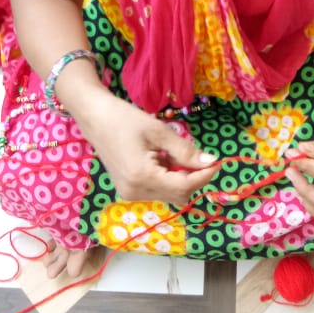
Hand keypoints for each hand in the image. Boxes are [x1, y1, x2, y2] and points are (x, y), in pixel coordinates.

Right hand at [81, 92, 217, 206]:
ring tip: (172, 152)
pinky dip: (167, 177)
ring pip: (168, 194)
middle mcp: (135, 192)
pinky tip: (162, 158)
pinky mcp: (128, 190)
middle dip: (193, 178)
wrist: (95, 118)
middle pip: (177, 194)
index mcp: (142, 177)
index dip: (203, 176)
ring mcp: (130, 193)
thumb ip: (185, 150)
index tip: (218, 162)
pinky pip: (157, 189)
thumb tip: (211, 162)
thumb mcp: (158, 131)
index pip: (183, 187)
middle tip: (200, 156)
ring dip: (180, 177)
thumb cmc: (125, 119)